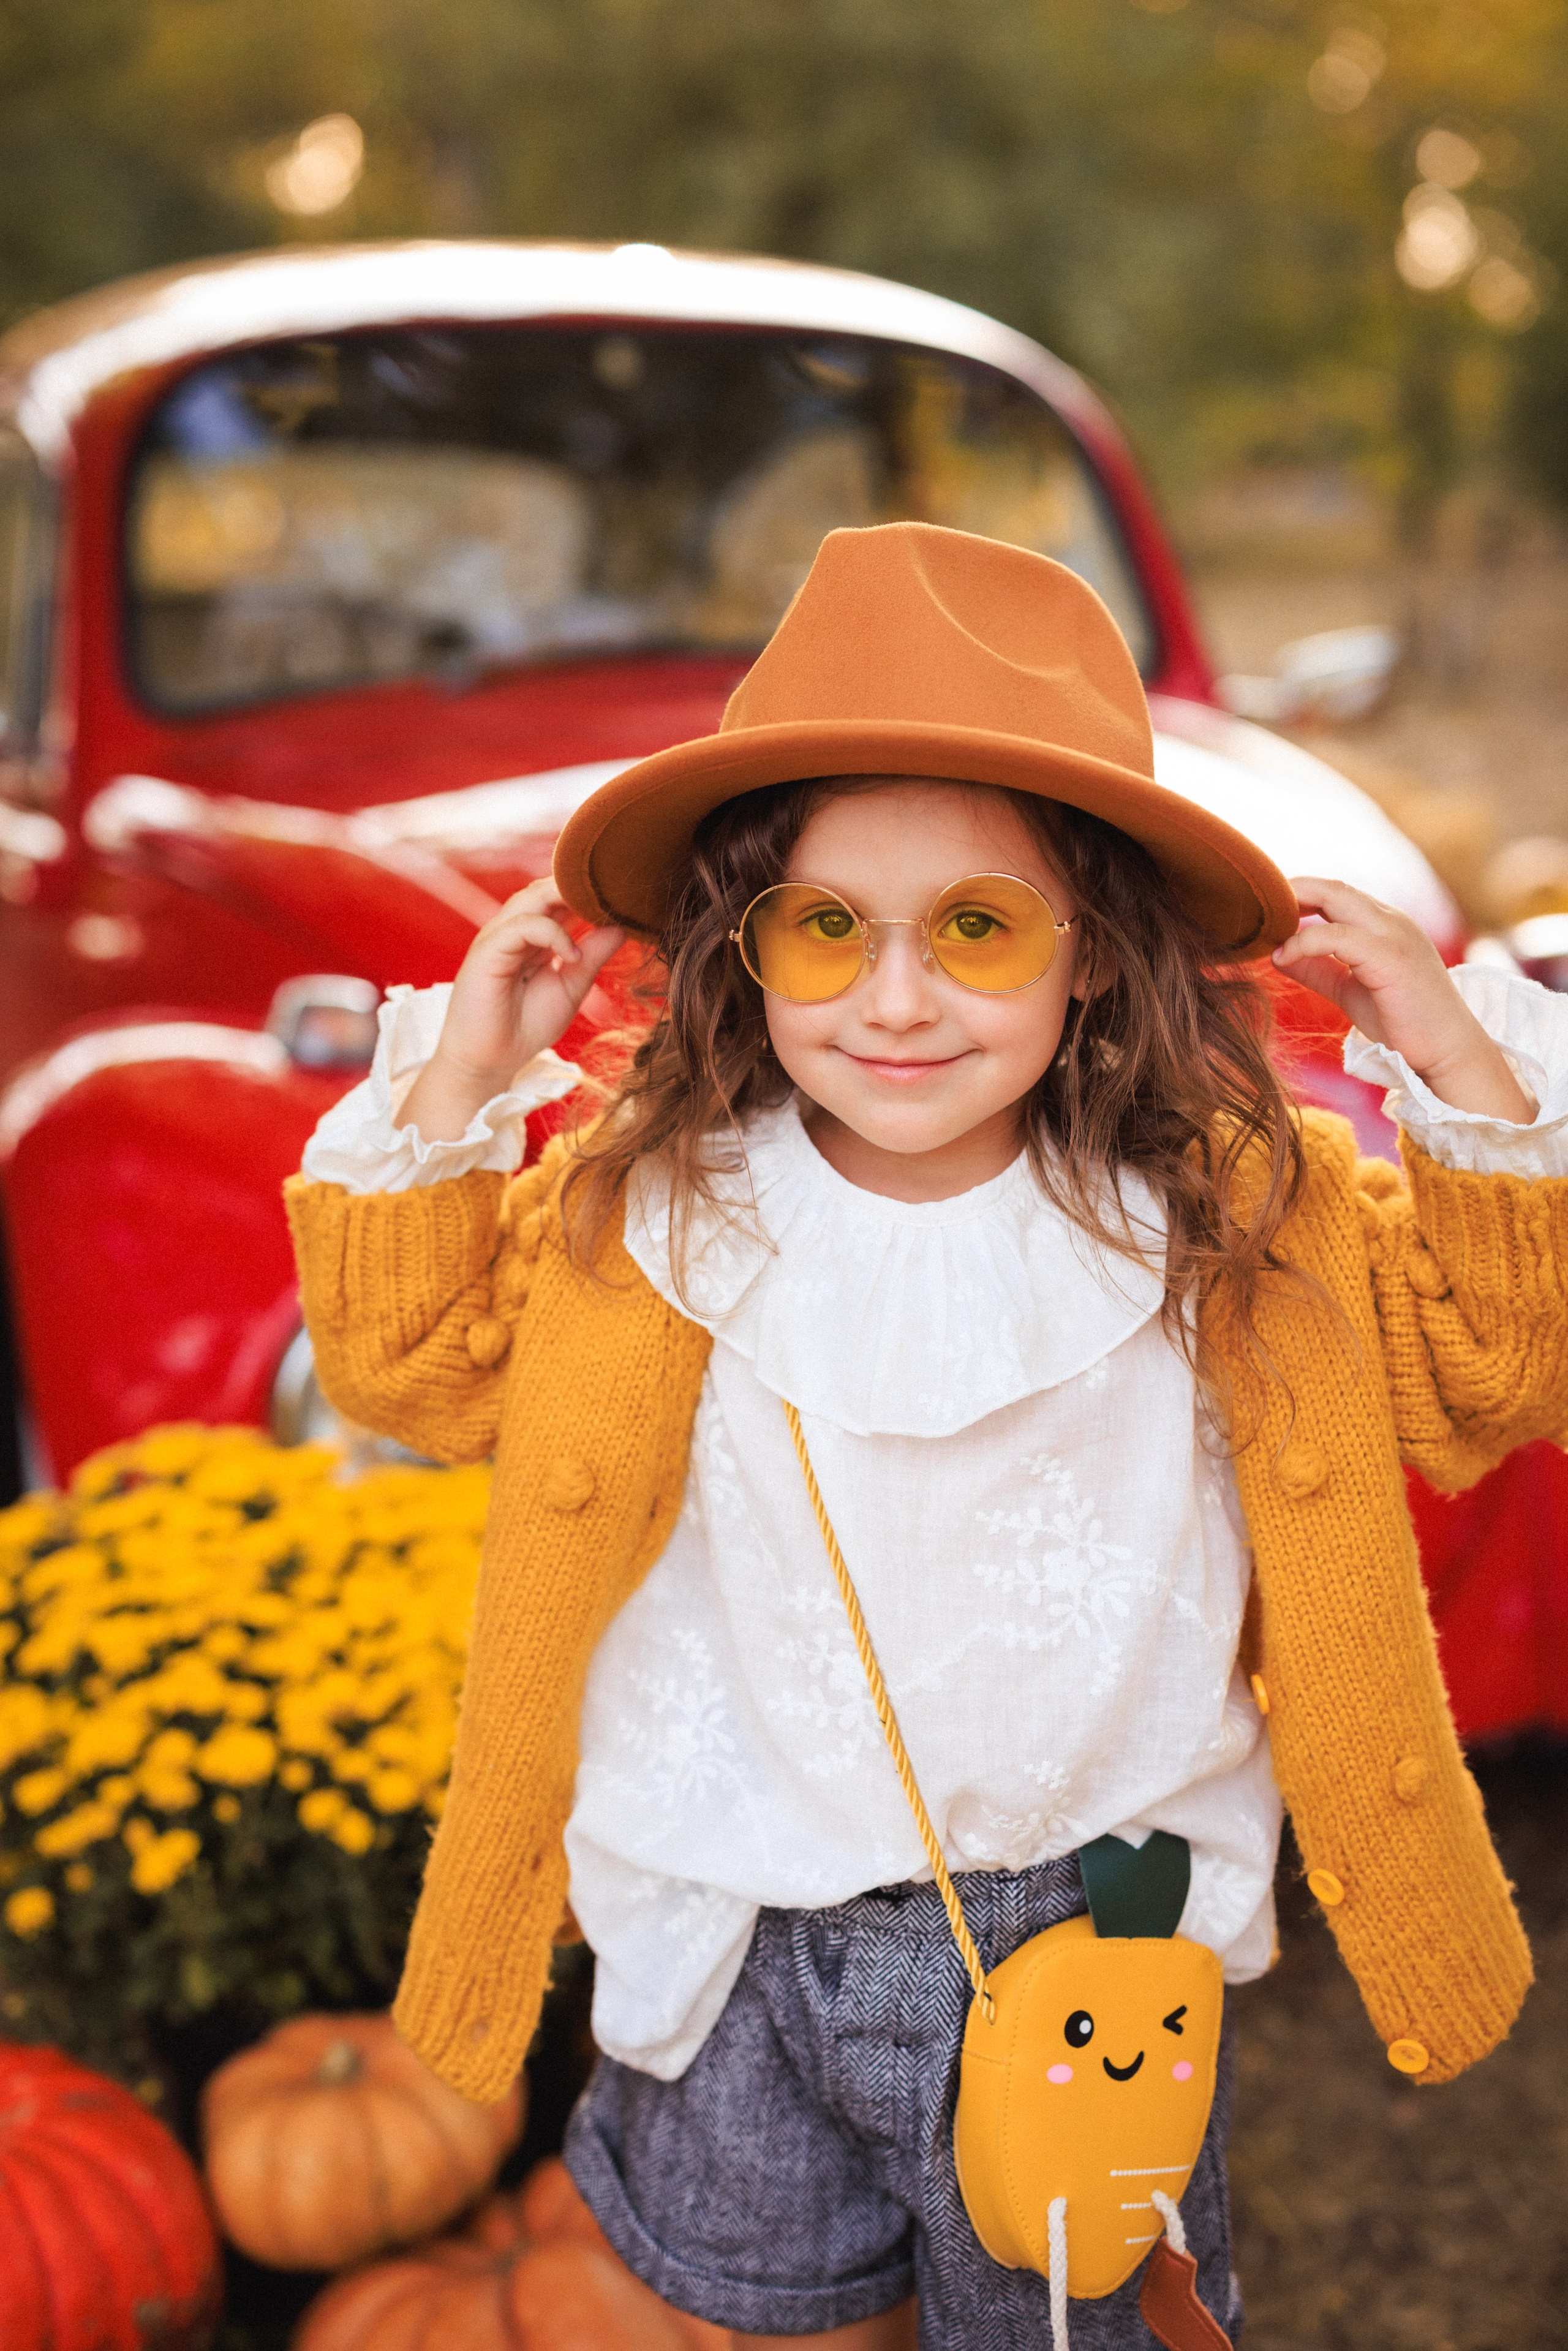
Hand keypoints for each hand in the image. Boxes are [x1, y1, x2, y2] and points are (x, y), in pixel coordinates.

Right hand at [400, 881, 623, 1142]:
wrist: (489, 1062)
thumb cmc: (525, 1026)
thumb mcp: (571, 987)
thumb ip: (592, 956)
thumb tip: (621, 925)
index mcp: (533, 934)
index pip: (561, 897)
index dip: (589, 892)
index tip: (623, 897)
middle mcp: (514, 929)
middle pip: (547, 888)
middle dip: (580, 886)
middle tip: (616, 890)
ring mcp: (498, 937)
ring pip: (533, 898)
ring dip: (567, 898)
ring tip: (598, 910)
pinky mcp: (486, 951)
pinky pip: (521, 926)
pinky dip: (551, 933)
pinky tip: (571, 955)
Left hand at [1274, 878, 1536, 1122]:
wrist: (1448, 1052)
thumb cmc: (1405, 1023)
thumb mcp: (1351, 989)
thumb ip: (1320, 969)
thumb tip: (1280, 955)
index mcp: (1385, 924)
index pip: (1336, 893)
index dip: (1299, 897)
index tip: (1266, 914)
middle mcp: (1391, 920)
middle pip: (1332, 887)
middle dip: (1291, 891)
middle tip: (1255, 911)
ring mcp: (1394, 935)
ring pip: (1335, 899)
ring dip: (1293, 908)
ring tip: (1264, 929)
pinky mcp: (1391, 958)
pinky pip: (1338, 936)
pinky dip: (1304, 941)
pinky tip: (1282, 957)